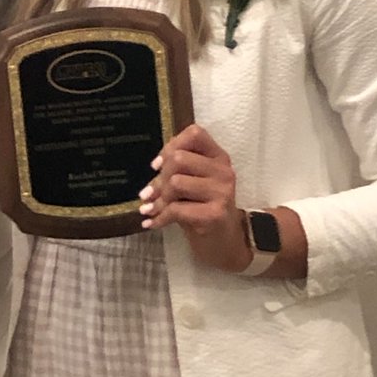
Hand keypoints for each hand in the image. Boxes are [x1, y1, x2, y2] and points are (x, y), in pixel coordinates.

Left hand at [138, 123, 250, 273]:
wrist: (225, 242)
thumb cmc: (203, 208)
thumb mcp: (192, 183)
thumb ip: (176, 170)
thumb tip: (153, 168)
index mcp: (218, 157)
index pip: (195, 133)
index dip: (171, 145)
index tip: (157, 165)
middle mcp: (224, 171)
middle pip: (179, 158)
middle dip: (159, 177)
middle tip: (151, 193)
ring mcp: (222, 192)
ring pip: (176, 182)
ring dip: (159, 198)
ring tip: (152, 208)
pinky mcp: (215, 214)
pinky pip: (176, 209)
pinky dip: (160, 217)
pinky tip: (152, 222)